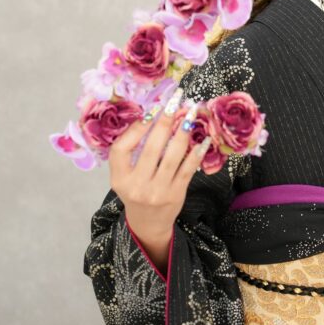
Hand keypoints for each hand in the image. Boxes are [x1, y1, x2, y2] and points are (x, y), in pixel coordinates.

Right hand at [107, 89, 210, 240]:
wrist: (148, 223)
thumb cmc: (136, 191)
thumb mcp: (124, 176)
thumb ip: (131, 153)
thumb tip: (151, 116)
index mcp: (119, 179)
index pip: (121, 150)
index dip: (134, 130)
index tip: (150, 112)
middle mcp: (137, 185)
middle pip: (151, 148)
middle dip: (165, 121)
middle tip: (175, 101)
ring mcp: (158, 190)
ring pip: (173, 155)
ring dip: (184, 131)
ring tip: (191, 113)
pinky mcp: (176, 193)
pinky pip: (189, 168)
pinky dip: (197, 151)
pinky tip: (203, 139)